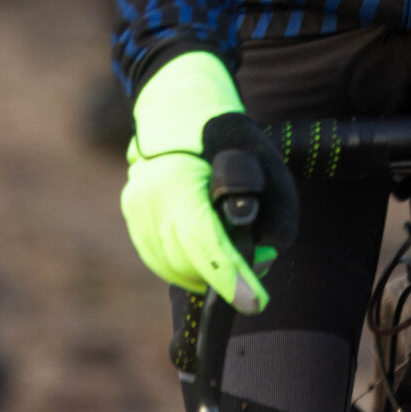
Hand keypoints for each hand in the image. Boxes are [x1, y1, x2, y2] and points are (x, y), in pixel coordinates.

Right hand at [119, 54, 297, 305]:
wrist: (181, 107)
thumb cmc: (230, 136)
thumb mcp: (269, 161)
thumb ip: (277, 209)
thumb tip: (266, 254)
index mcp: (181, 179)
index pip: (205, 240)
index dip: (231, 276)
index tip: (256, 303)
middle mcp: (149, 197)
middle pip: (190, 261)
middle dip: (226, 276)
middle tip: (252, 278)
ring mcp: (136, 209)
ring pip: (174, 267)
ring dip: (207, 272)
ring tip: (231, 253)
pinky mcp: (133, 217)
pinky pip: (163, 259)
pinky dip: (189, 264)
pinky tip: (206, 250)